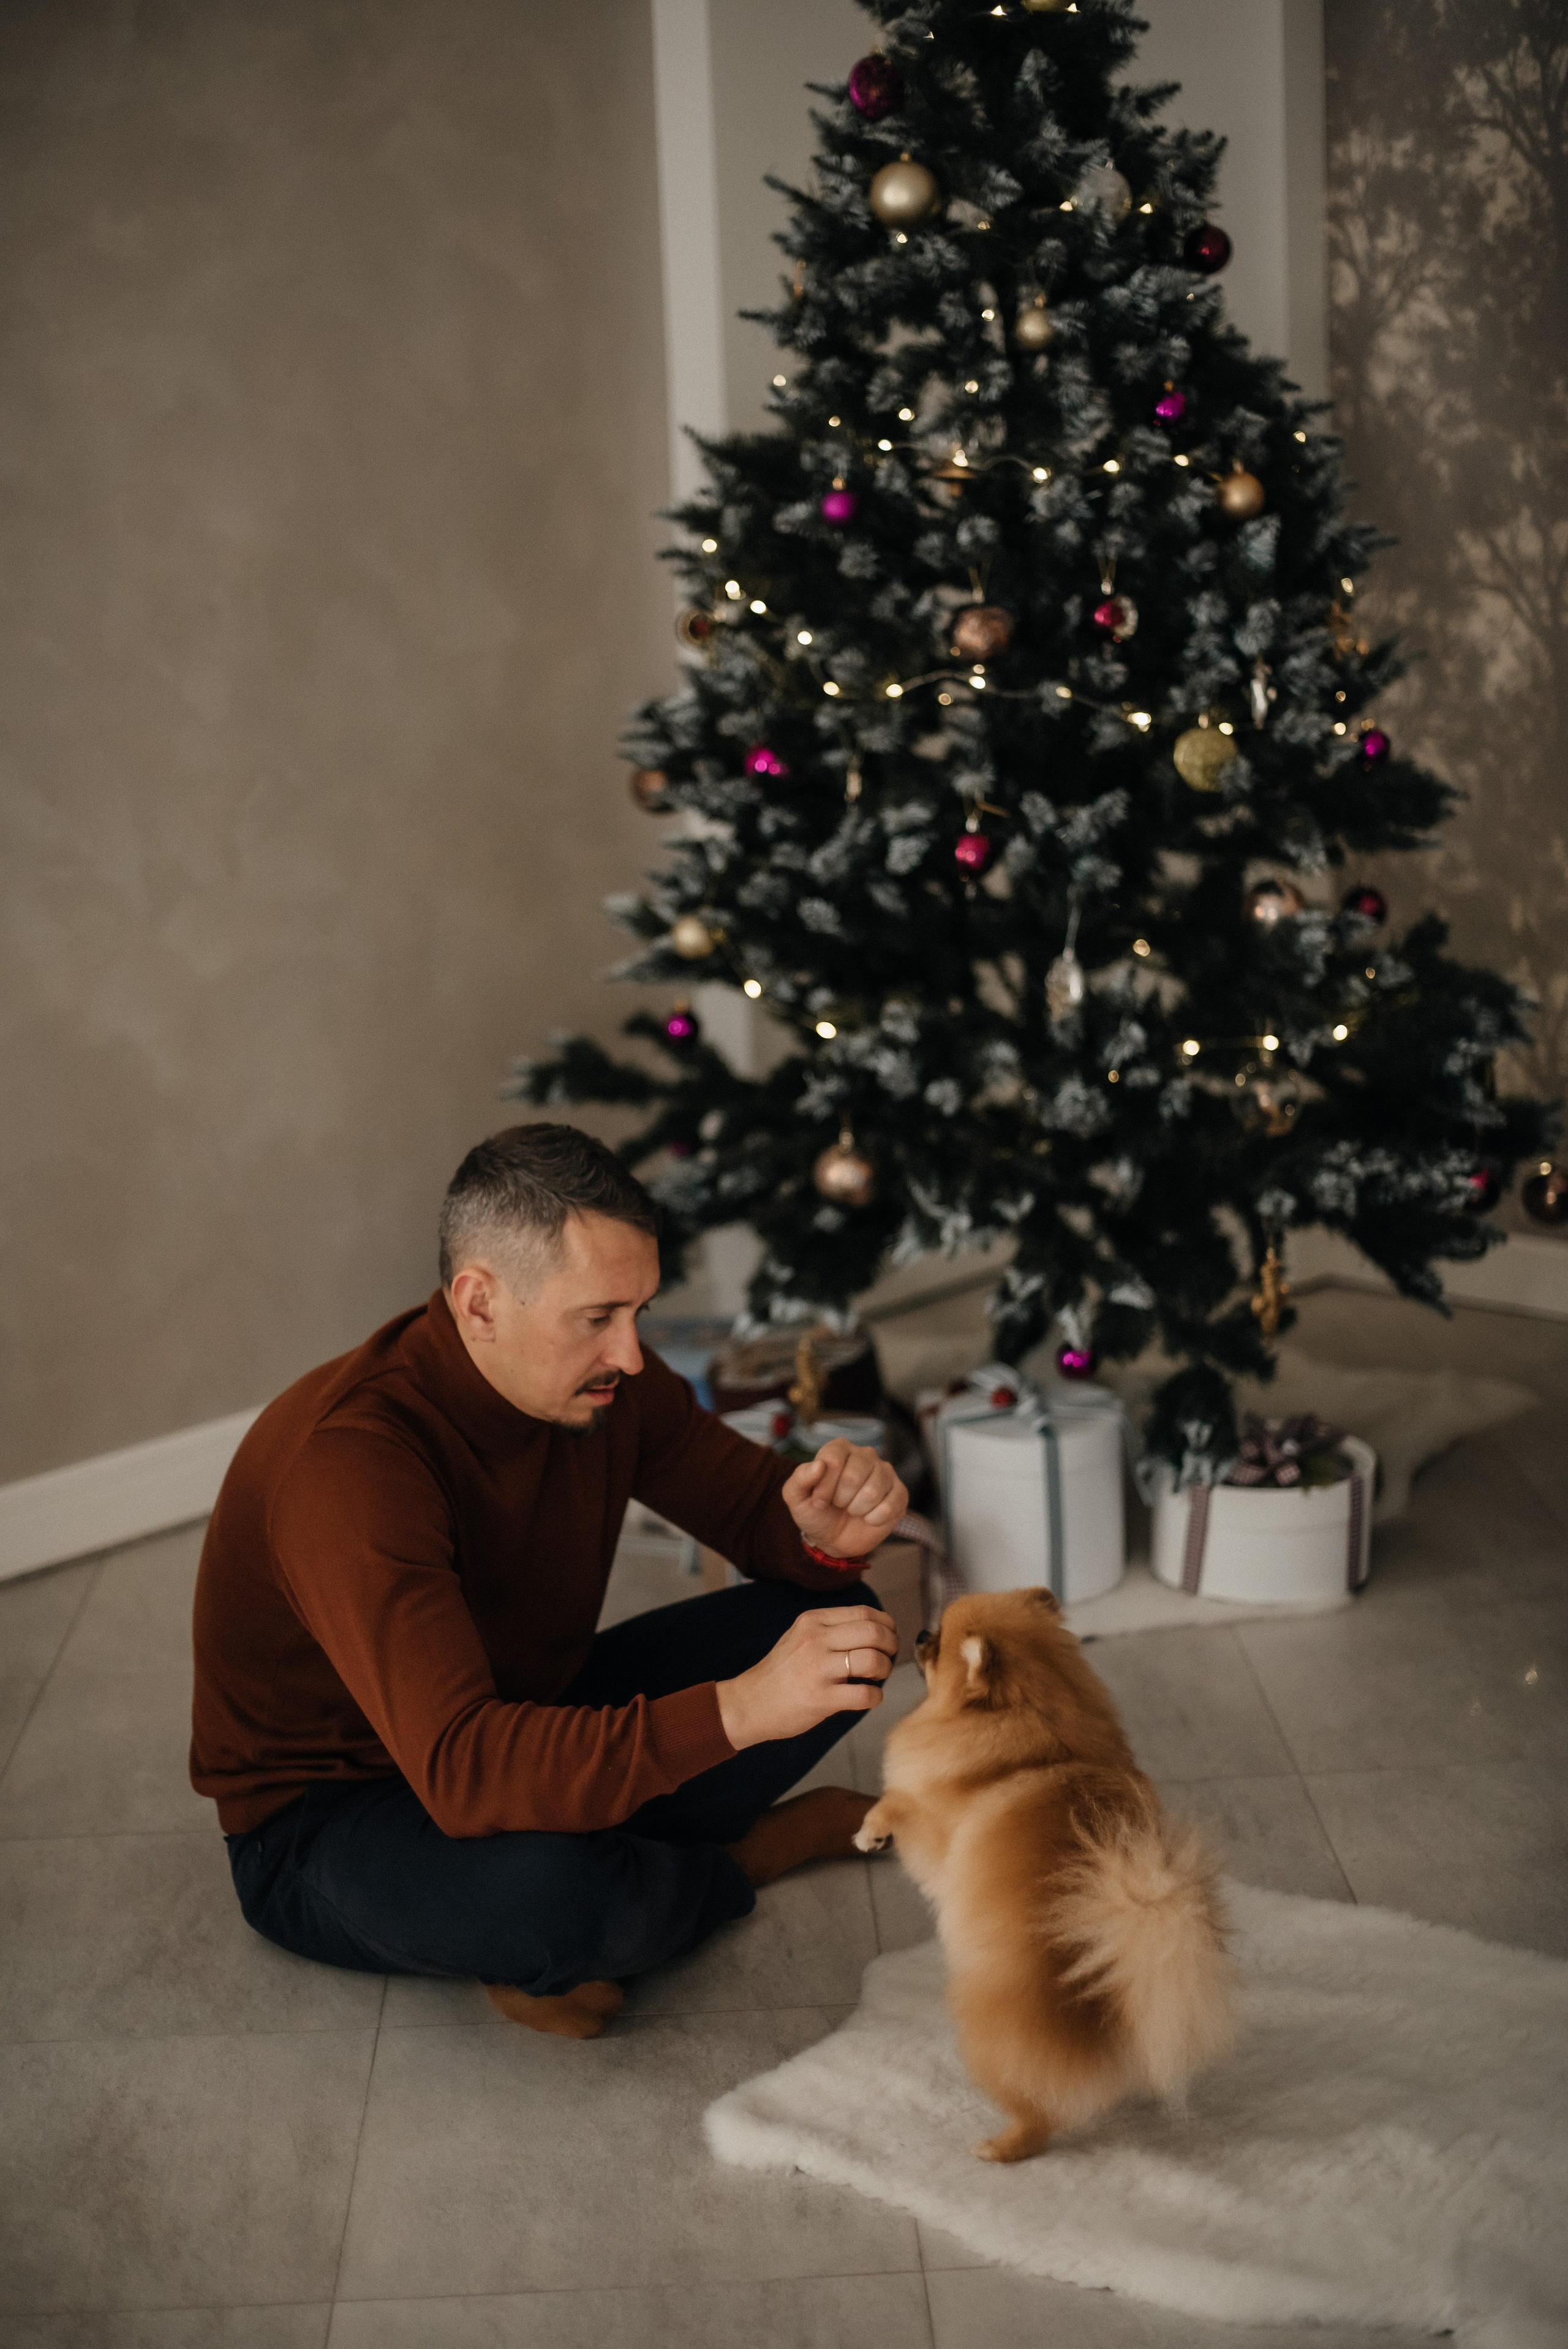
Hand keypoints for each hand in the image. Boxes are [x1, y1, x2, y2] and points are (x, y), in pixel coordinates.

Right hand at [715, 1603, 898, 1749]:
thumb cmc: (780, 1673)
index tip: (890, 1636)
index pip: (864, 1612)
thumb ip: (831, 1629)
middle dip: (892, 1645)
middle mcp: (815, 1640)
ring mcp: (818, 1669)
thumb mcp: (799, 1637)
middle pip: (874, 1632)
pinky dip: (876, 1697)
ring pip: (873, 1660)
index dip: (886, 1624)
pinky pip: (865, 1694)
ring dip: (885, 1670)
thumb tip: (874, 1629)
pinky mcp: (821, 1698)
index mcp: (812, 1621)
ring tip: (878, 1677)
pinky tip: (869, 1697)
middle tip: (889, 1657)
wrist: (749, 1703)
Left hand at [782, 1438, 907, 1560]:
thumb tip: (818, 1465)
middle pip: (853, 1477)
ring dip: (857, 1509)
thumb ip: (800, 1479)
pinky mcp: (900, 1492)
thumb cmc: (816, 1512)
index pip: (832, 1461)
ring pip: (872, 1492)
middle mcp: (865, 1454)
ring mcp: (885, 1472)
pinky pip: (890, 1506)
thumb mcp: (797, 1498)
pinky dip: (874, 1519)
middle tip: (838, 1505)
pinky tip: (868, 1517)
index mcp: (838, 1448)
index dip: (824, 1488)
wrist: (834, 1538)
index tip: (820, 1501)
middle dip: (841, 1500)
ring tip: (853, 1509)